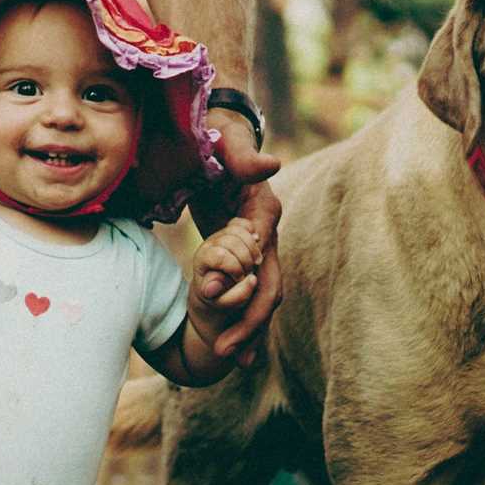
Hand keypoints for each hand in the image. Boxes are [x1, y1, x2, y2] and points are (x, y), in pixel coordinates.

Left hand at [189, 107, 282, 365]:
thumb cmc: (214, 132)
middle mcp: (266, 230)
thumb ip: (243, 156)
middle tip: (225, 356)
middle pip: (268, 288)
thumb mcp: (225, 143)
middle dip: (249, 326)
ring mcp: (257, 240)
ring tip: (233, 359)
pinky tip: (230, 336)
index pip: (264, 269)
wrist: (213, 125)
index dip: (249, 306)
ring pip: (261, 291)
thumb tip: (271, 164)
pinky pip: (246, 283)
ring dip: (249, 326)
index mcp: (264, 212)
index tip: (228, 334)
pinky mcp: (243, 243)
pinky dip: (240, 310)